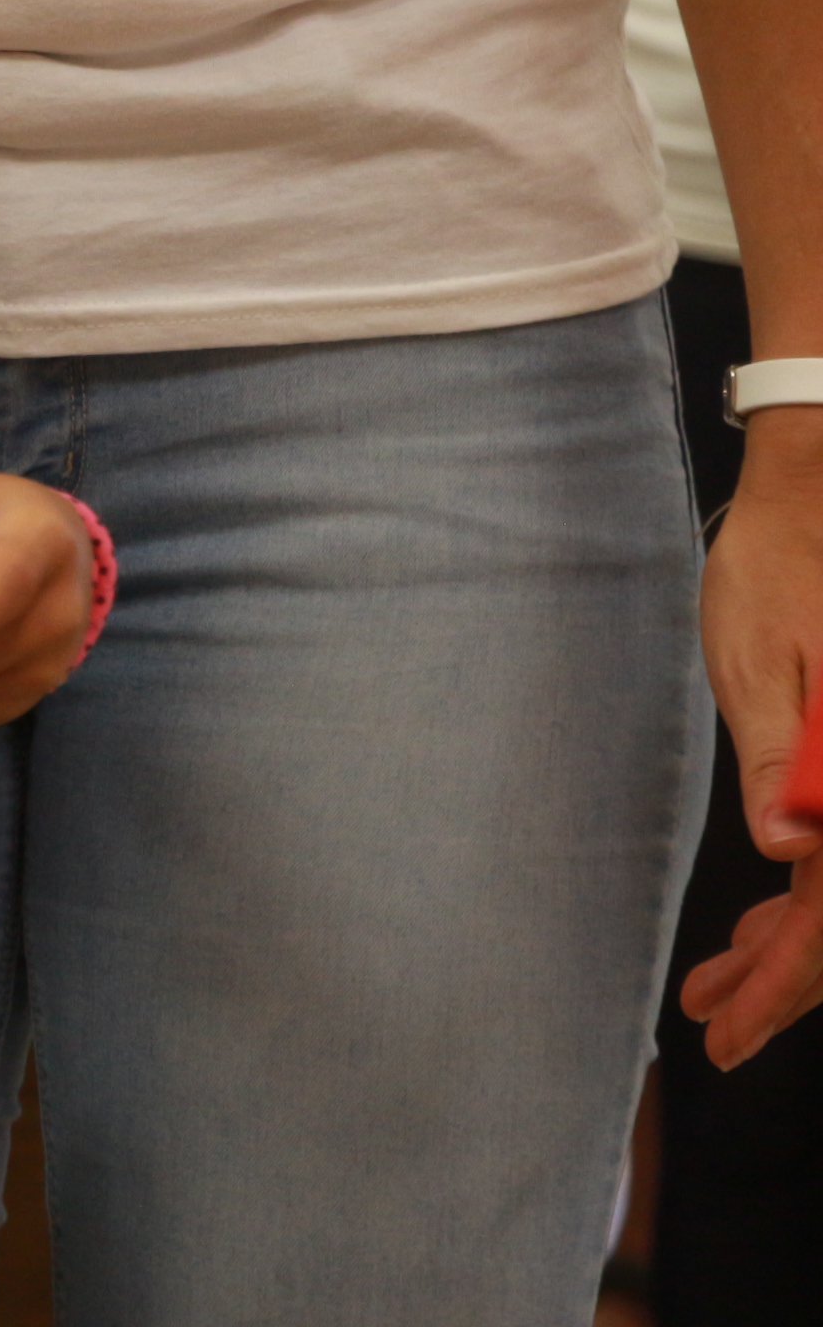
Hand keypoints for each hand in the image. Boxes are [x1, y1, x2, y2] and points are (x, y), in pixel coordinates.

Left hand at [682, 424, 822, 1066]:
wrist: (820, 491)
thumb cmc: (781, 562)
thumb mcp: (762, 656)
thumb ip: (780, 753)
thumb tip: (791, 849)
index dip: (791, 982)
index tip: (730, 1034)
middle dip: (789, 980)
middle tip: (714, 1025)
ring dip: (794, 945)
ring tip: (716, 986)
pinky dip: (807, 895)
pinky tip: (758, 925)